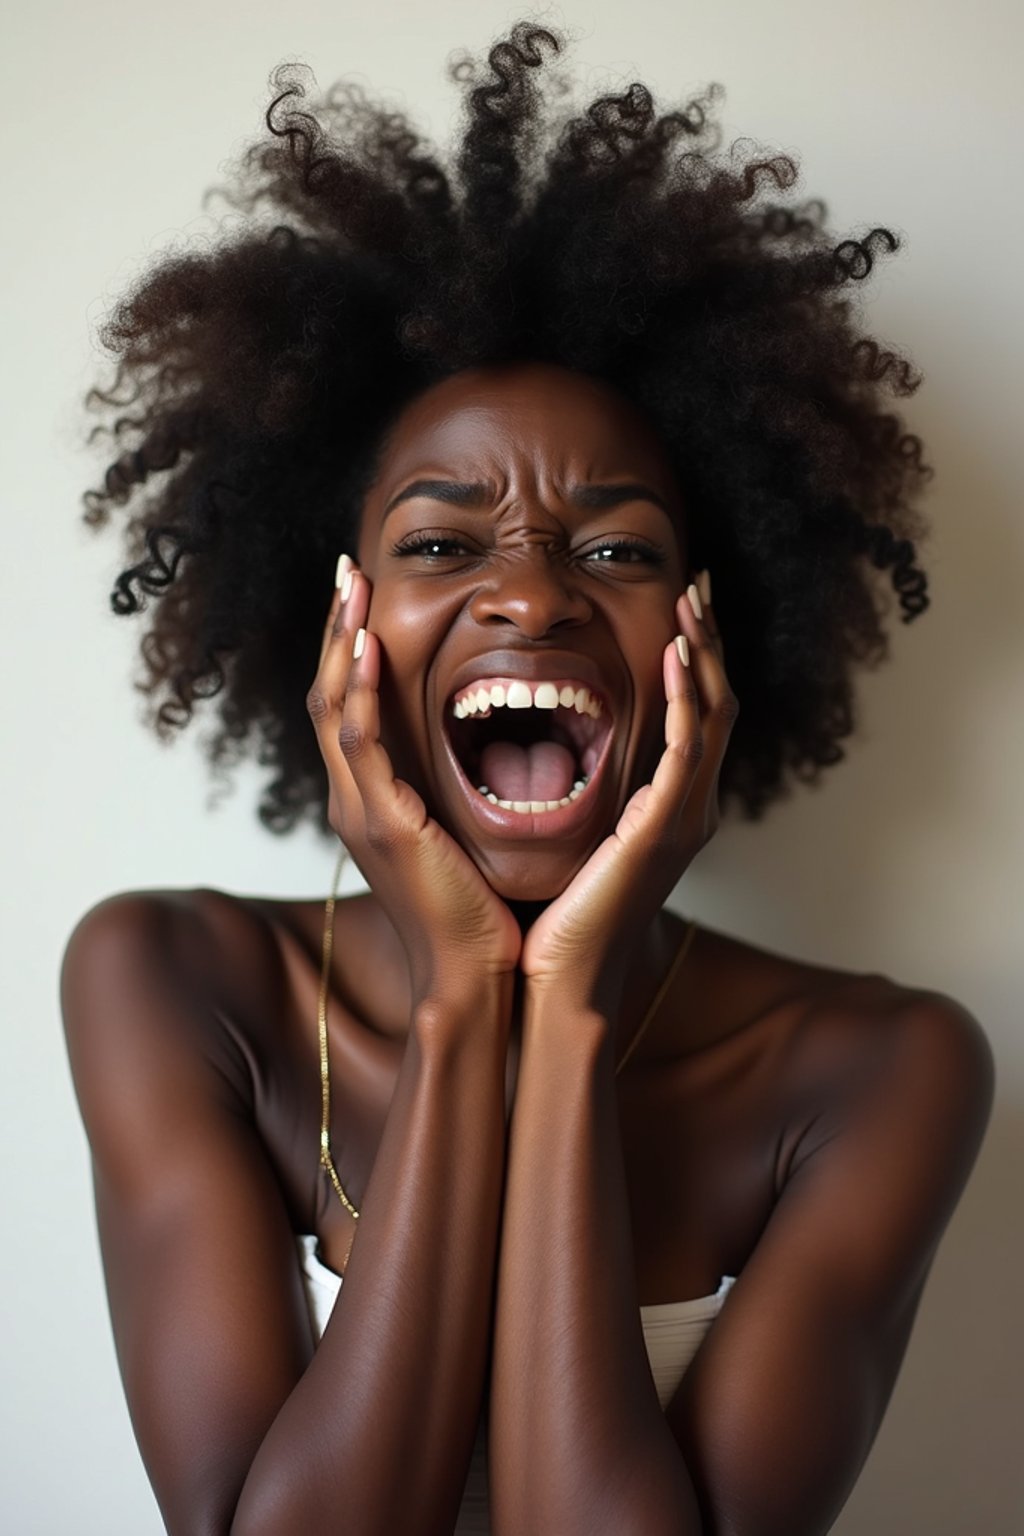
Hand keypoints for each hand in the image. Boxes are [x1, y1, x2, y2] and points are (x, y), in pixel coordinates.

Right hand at [308, 560, 522, 1006]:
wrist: (477, 977)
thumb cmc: (479, 913)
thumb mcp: (460, 839)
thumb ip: (455, 795)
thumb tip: (491, 750)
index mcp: (372, 802)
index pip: (347, 708)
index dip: (349, 651)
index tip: (362, 599)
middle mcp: (354, 801)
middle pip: (325, 695)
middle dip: (334, 630)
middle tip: (346, 570)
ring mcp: (361, 811)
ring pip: (331, 708)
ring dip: (338, 642)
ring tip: (350, 586)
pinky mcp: (382, 823)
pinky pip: (358, 742)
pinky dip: (357, 690)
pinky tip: (366, 647)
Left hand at [519, 575, 737, 1014]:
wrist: (560, 983)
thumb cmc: (561, 921)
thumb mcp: (581, 843)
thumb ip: (589, 799)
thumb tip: (556, 755)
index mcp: (671, 809)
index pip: (697, 715)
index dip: (694, 658)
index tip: (681, 608)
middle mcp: (690, 809)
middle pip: (717, 704)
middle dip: (709, 641)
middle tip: (698, 584)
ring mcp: (684, 820)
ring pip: (713, 717)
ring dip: (703, 653)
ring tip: (691, 602)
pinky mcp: (664, 831)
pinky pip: (687, 752)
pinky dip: (687, 700)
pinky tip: (674, 658)